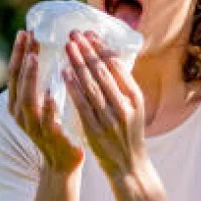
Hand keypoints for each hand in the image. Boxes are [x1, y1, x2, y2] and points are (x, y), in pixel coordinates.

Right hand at [8, 31, 83, 173]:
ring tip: (34, 58)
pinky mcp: (49, 137)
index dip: (19, 52)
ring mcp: (33, 126)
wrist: (62, 162)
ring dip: (30, 77)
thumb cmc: (54, 125)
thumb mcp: (42, 101)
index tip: (25, 31)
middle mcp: (20, 113)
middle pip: (17, 81)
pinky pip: (47, 121)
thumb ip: (41, 81)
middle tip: (27, 36)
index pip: (15, 72)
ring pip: (27, 99)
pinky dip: (48, 107)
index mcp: (17, 103)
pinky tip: (52, 94)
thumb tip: (43, 50)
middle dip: (21, 58)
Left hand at [63, 30, 147, 179]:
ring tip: (68, 46)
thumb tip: (107, 57)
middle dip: (87, 50)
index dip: (102, 48)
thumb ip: (122, 86)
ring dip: (78, 63)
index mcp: (136, 97)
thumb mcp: (134, 107)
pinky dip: (73, 87)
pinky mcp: (95, 130)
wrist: (129, 166)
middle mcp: (124, 106)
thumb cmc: (129, 132)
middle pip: (103, 72)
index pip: (118, 66)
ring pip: (91, 85)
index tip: (90, 34)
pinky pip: (82, 104)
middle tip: (74, 34)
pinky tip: (64, 73)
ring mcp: (109, 119)